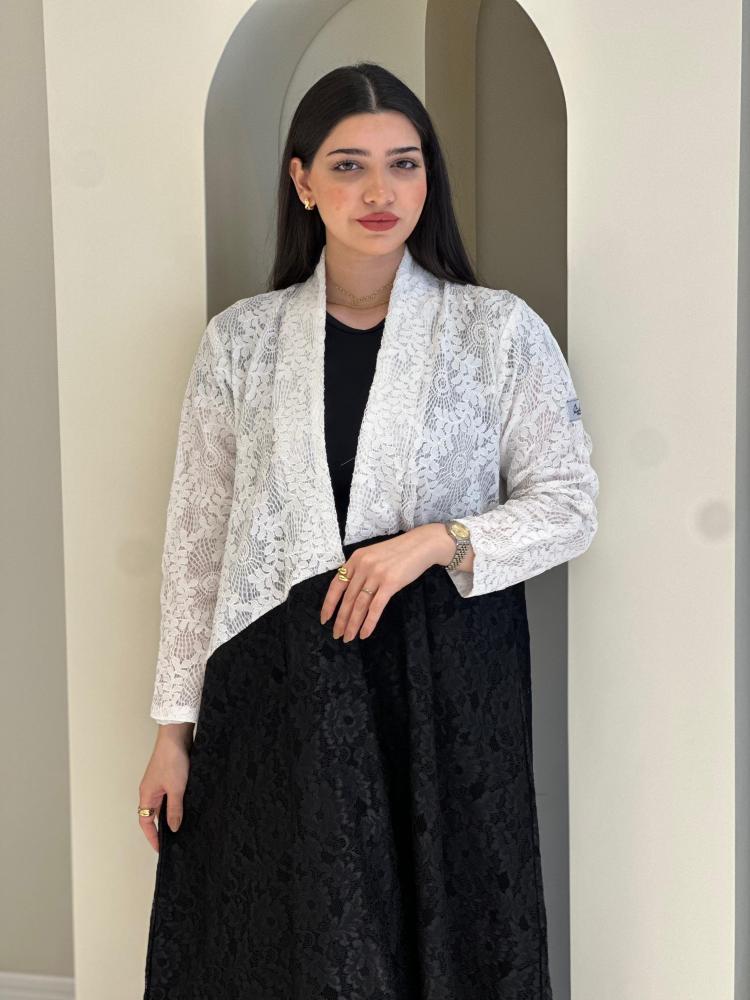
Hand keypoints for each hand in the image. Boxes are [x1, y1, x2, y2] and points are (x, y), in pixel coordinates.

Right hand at [138, 724, 192, 851]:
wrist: (176, 735)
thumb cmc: (172, 759)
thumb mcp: (176, 788)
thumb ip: (174, 810)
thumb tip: (173, 828)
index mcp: (147, 795)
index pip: (146, 822)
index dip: (153, 837)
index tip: (161, 849)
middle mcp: (151, 790)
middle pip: (154, 815)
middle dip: (163, 828)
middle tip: (175, 840)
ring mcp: (160, 783)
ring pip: (164, 804)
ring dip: (172, 814)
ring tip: (184, 826)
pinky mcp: (170, 776)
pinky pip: (171, 795)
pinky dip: (178, 803)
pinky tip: (188, 806)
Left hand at [320, 523, 455, 641]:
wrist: (421, 545)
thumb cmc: (398, 552)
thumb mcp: (373, 555)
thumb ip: (360, 569)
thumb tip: (349, 593)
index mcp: (356, 559)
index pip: (336, 584)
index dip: (329, 604)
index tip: (325, 619)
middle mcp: (363, 566)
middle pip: (348, 598)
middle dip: (341, 619)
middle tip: (337, 634)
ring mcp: (376, 574)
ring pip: (359, 605)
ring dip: (352, 624)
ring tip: (348, 637)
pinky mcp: (390, 583)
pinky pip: (376, 607)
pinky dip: (369, 623)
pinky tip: (365, 633)